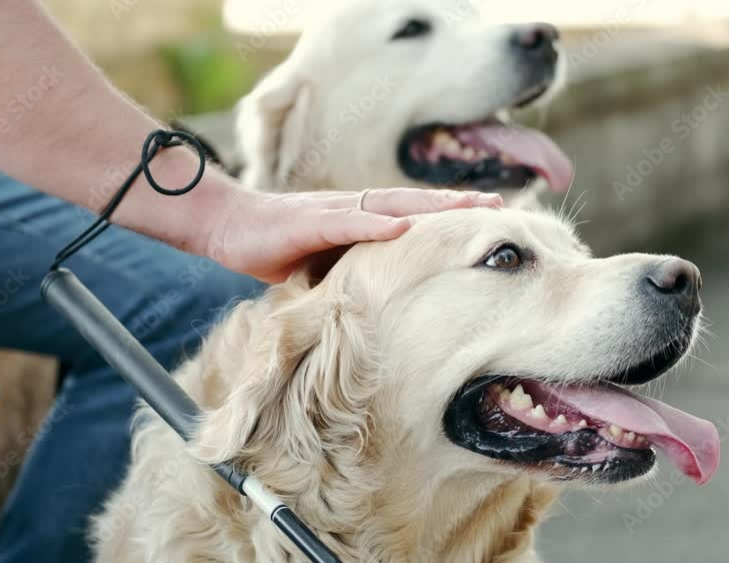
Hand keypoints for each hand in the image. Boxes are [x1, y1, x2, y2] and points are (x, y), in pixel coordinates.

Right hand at [203, 188, 502, 282]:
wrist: (228, 226)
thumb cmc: (274, 246)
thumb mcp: (324, 263)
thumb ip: (353, 271)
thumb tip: (381, 297)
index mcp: (360, 219)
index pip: (412, 214)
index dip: (448, 215)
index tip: (488, 218)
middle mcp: (354, 209)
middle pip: (413, 203)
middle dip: (456, 205)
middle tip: (500, 205)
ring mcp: (334, 212)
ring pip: (391, 205)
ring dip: (430, 207)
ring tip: (467, 209)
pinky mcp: (310, 222)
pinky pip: (349, 222)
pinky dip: (377, 224)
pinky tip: (404, 226)